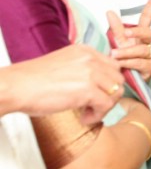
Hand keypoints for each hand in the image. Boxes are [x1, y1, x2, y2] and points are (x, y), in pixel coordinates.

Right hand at [3, 45, 122, 123]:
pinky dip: (98, 115)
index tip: (96, 94)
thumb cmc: (32, 81)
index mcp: (85, 51)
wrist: (15, 86)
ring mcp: (90, 72)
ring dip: (104, 106)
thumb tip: (98, 85)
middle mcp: (90, 58)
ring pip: (116, 92)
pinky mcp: (87, 89)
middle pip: (118, 78)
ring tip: (87, 113)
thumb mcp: (63, 66)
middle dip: (109, 95)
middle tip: (92, 106)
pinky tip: (84, 117)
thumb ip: (82, 70)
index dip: (107, 83)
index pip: (112, 65)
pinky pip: (106, 105)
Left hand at [107, 0, 150, 80]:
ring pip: (141, 50)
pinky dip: (128, 63)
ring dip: (127, 52)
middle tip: (125, 33)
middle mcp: (149, 43)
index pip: (147, 18)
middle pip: (148, 32)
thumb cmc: (125, 58)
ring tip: (114, 54)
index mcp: (141, 34)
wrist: (129, 80)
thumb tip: (109, 11)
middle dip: (137, 32)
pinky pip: (140, 63)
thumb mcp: (120, 42)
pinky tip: (120, 64)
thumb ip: (116, 28)